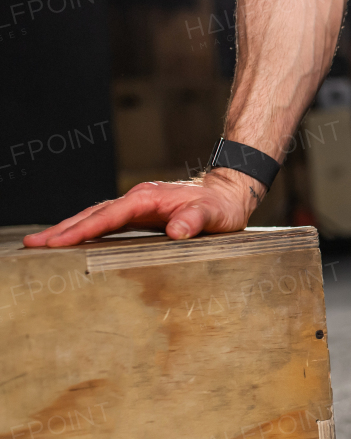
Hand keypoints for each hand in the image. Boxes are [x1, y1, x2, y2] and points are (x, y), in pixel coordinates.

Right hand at [22, 168, 260, 247]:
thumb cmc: (221, 207)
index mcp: (148, 199)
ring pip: (95, 216)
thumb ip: (194, 221)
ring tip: (42, 242)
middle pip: (93, 214)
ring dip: (69, 229)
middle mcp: (137, 199)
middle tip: (34, 244)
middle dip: (63, 229)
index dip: (83, 229)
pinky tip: (73, 239)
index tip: (59, 241)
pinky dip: (86, 229)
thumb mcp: (213, 215)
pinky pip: (106, 221)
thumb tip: (176, 231)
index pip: (108, 216)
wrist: (228, 194)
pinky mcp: (140, 214)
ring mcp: (137, 206)